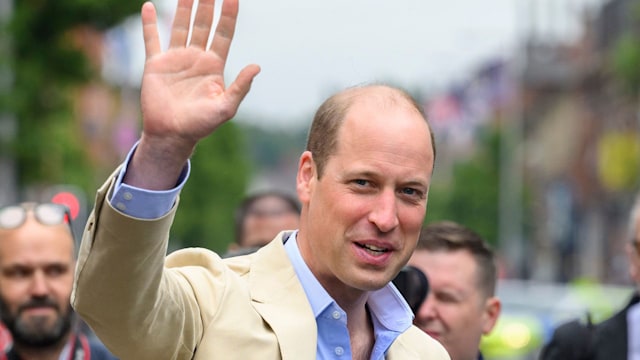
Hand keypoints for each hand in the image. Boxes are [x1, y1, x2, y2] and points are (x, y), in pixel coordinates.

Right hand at [126, 0, 259, 188]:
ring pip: (180, 26)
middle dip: (207, 4)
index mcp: (214, 66)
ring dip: (183, 8)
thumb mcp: (226, 108)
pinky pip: (152, 40)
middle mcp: (196, 58)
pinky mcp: (156, 65)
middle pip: (203, 25)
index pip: (224, 34)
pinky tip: (150, 7)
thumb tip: (257, 66)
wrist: (172, 134)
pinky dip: (149, 24)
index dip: (228, 15)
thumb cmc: (201, 125)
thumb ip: (240, 87)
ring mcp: (176, 59)